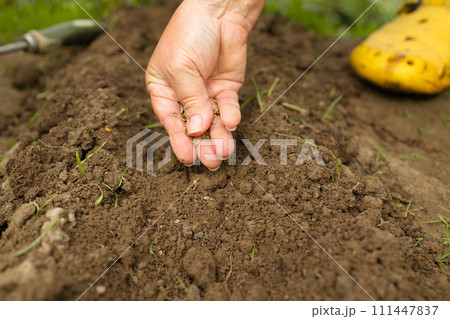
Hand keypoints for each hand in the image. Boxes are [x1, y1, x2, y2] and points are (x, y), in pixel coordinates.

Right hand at [146, 0, 264, 169]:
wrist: (219, 13)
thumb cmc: (190, 35)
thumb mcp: (182, 69)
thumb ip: (190, 101)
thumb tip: (196, 130)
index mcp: (163, 90)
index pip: (170, 122)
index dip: (179, 141)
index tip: (188, 159)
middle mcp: (184, 96)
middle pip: (192, 127)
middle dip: (202, 145)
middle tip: (212, 161)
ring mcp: (206, 94)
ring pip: (212, 122)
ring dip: (219, 137)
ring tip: (224, 151)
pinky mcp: (226, 90)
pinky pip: (227, 108)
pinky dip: (230, 116)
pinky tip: (231, 122)